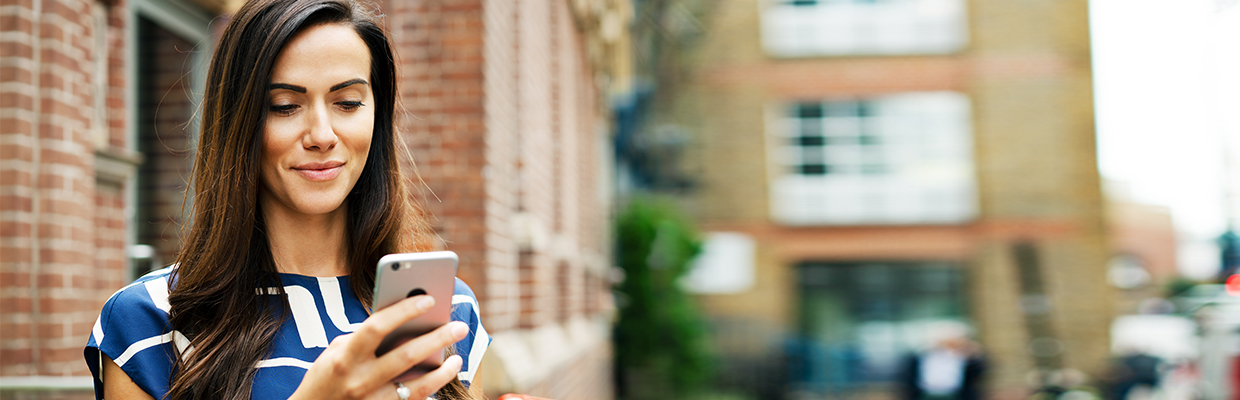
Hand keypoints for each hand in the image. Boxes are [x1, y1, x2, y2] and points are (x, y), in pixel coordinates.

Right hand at [290, 295, 469, 399]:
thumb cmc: (326, 378)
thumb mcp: (334, 353)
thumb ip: (363, 339)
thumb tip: (401, 324)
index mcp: (345, 357)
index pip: (376, 327)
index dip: (403, 311)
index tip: (428, 298)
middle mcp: (359, 380)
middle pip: (405, 356)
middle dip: (436, 339)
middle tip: (459, 326)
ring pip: (416, 385)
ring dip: (442, 371)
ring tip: (458, 357)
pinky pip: (414, 399)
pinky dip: (432, 387)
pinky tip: (444, 375)